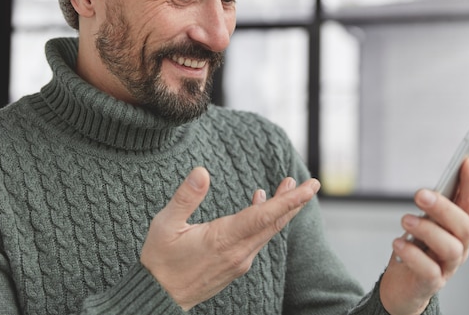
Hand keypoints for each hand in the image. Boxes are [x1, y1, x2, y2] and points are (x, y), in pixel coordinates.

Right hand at [140, 167, 320, 310]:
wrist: (158, 298)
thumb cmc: (159, 260)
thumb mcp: (166, 224)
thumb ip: (186, 197)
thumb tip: (202, 171)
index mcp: (223, 239)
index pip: (264, 216)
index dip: (289, 200)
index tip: (310, 187)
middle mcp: (238, 253)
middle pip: (273, 223)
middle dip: (293, 201)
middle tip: (310, 183)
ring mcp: (238, 261)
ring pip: (267, 231)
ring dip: (280, 209)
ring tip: (288, 186)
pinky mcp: (235, 265)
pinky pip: (257, 239)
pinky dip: (264, 220)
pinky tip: (260, 203)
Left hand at [379, 157, 468, 314]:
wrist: (402, 286)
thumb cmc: (416, 248)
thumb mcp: (424, 223)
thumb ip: (431, 208)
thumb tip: (430, 189)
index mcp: (460, 228)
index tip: (468, 161)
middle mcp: (460, 246)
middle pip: (464, 226)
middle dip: (444, 207)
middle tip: (420, 194)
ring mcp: (448, 266)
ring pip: (451, 248)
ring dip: (427, 230)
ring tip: (405, 220)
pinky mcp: (432, 282)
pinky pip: (429, 269)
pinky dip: (413, 255)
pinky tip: (398, 243)